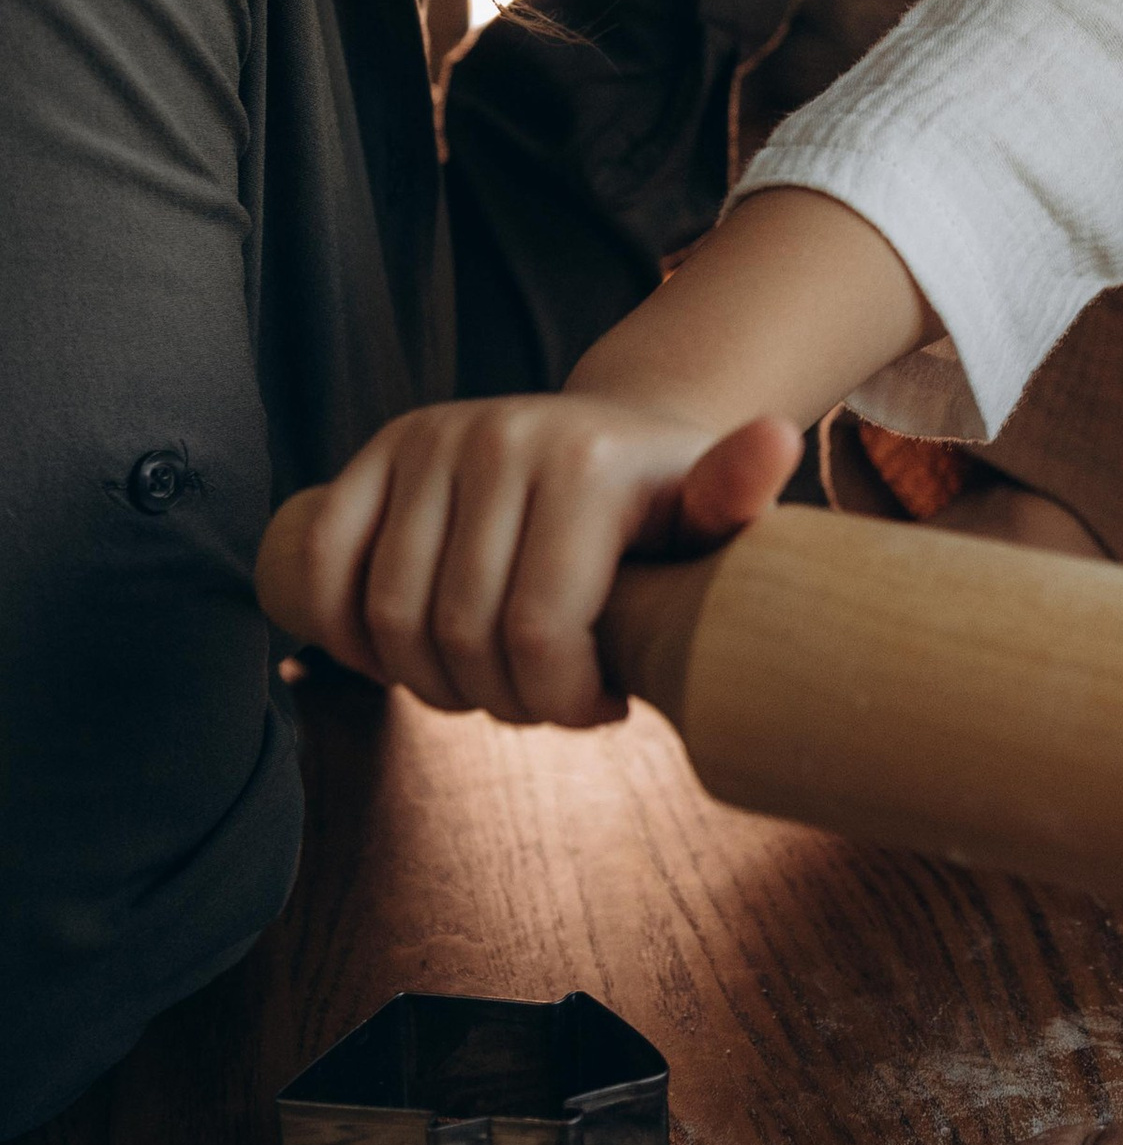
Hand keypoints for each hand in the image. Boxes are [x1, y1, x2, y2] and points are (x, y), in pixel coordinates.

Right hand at [288, 396, 803, 726]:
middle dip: (502, 699)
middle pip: (459, 633)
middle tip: (543, 700)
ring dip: (429, 682)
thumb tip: (777, 443)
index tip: (602, 708)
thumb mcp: (718, 514)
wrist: (618, 438)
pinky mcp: (379, 450)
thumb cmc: (670, 509)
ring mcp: (432, 437)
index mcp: (586, 463)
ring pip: (390, 614)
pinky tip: (395, 659)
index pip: (539, 635)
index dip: (561, 703)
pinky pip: (323, 562)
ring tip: (490, 681)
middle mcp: (501, 435)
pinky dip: (341, 632)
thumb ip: (740, 495)